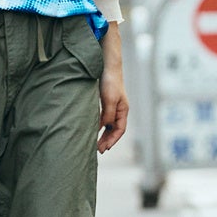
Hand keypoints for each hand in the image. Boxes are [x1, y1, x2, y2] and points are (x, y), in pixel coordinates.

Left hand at [97, 31, 127, 151]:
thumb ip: (108, 115)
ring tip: (95, 143)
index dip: (112, 140)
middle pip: (115, 129)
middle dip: (107, 140)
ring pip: (109, 125)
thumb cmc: (110, 82)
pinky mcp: (106, 101)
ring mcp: (113, 106)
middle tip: (98, 150)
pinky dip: (100, 126)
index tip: (104, 148)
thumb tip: (104, 128)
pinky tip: (93, 129)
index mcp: (123, 110)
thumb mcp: (109, 100)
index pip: (120, 130)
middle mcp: (119, 109)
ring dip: (103, 134)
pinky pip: (104, 118)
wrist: (107, 66)